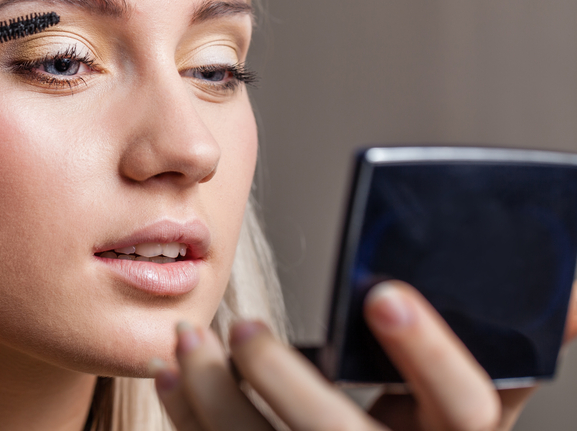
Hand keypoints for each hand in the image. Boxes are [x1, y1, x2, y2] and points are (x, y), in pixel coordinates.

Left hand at [154, 280, 576, 430]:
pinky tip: (171, 373)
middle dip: (285, 381)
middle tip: (241, 326)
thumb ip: (494, 358)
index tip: (381, 292)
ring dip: (213, 395)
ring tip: (186, 339)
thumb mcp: (463, 406)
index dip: (429, 350)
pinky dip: (191, 416)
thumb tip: (572, 295)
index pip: (466, 404)